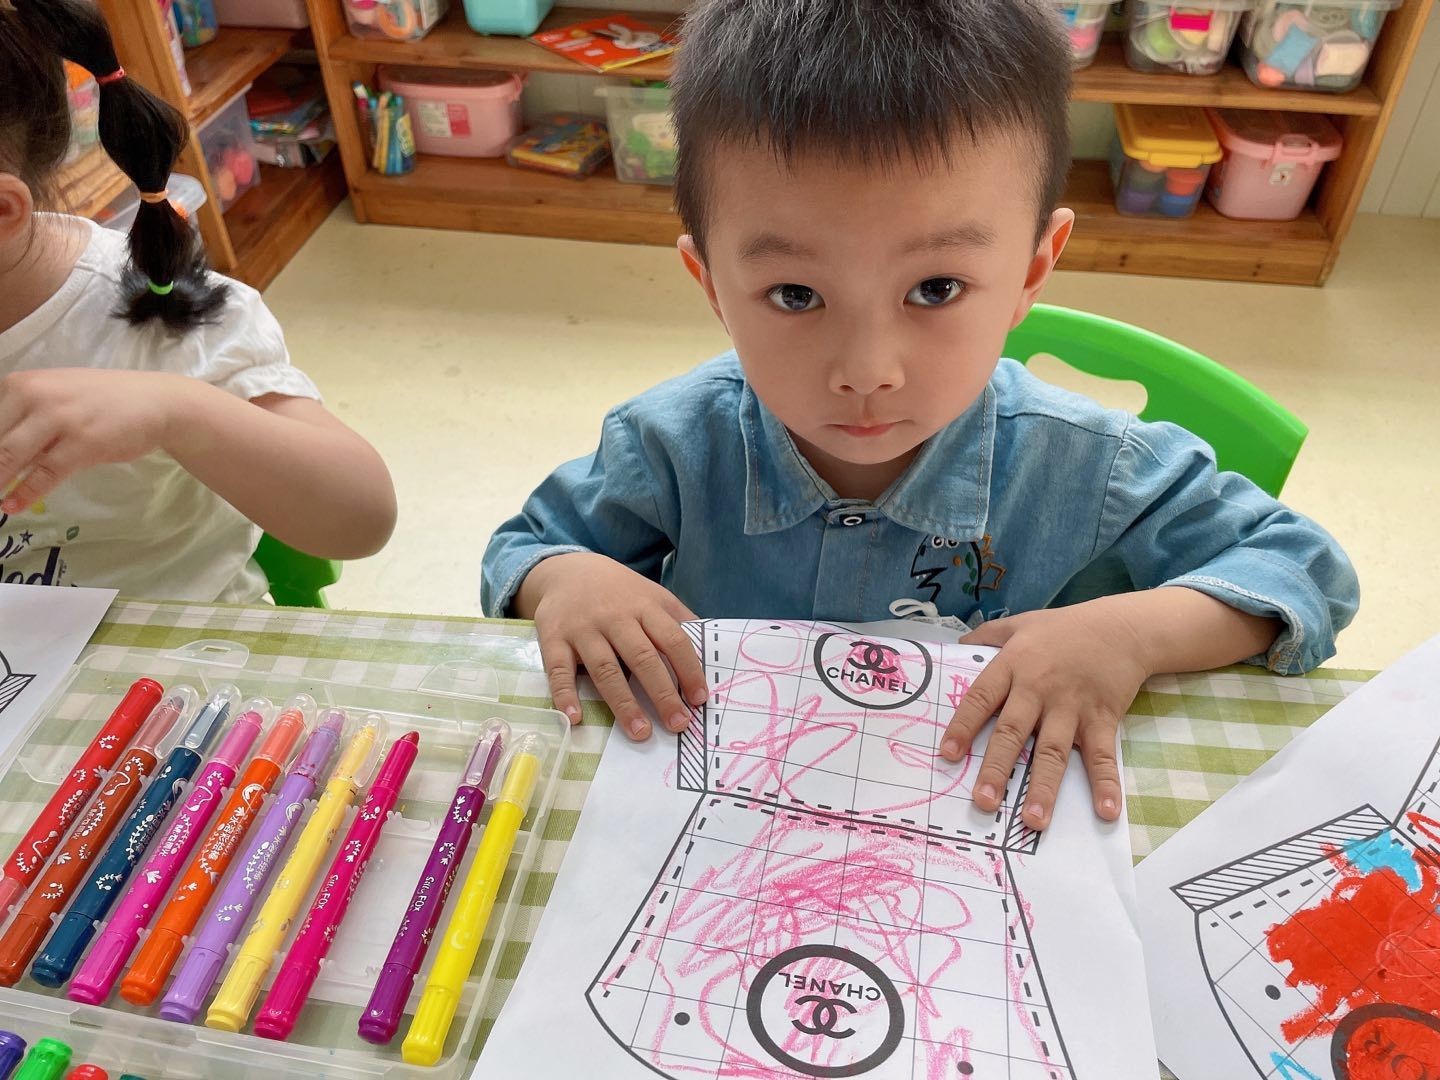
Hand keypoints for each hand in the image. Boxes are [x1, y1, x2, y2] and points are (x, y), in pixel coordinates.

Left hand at [0, 369, 188, 512]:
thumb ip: (23, 419)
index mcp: (22, 383)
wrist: (155, 402)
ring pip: (9, 455)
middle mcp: (35, 395)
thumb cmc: (102, 401)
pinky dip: (24, 492)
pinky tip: (11, 506)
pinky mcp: (82, 443)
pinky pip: (43, 473)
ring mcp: (59, 419)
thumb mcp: (55, 397)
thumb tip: (1, 456)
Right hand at [519, 552, 708, 739]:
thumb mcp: (652, 595)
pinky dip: (565, 695)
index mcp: (644, 606)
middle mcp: (614, 617)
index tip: (699, 699)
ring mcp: (583, 629)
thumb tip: (710, 649)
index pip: (673, 640)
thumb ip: (678, 619)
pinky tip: (575, 718)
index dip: (688, 670)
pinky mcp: (554, 639)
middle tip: (678, 724)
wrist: (567, 570)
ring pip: (605, 669)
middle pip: (642, 658)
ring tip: (640, 732)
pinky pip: (559, 670)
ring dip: (623, 704)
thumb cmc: (618, 592)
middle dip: (662, 694)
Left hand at [939, 599, 1152, 829]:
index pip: (981, 698)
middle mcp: (1038, 689)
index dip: (964, 726)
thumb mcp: (1020, 623)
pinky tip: (1105, 811)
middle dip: (997, 768)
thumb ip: (986, 636)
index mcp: (1013, 666)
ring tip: (1033, 822)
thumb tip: (955, 647)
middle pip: (1013, 732)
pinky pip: (1101, 755)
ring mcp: (1071, 706)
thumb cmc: (1063, 628)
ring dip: (1044, 787)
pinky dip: (1106, 784)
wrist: (1121, 627)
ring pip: (1053, 751)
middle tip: (983, 803)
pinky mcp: (1102, 718)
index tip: (947, 755)